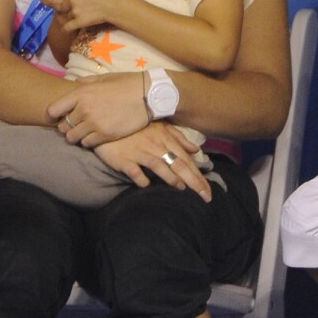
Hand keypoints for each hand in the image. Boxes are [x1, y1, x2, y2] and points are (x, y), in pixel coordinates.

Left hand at [48, 72, 148, 146]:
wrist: (148, 95)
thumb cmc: (126, 83)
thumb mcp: (103, 78)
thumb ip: (85, 82)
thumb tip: (74, 84)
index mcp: (81, 93)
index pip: (53, 110)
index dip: (52, 115)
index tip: (57, 117)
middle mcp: (84, 110)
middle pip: (63, 126)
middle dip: (67, 126)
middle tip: (75, 125)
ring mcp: (94, 124)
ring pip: (73, 138)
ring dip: (77, 136)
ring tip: (85, 132)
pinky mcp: (105, 135)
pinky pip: (87, 144)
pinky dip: (89, 141)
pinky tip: (96, 135)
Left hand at [57, 0, 129, 32]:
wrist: (114, 5)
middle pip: (62, 5)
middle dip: (67, 8)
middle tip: (76, 10)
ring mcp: (75, 11)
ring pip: (66, 16)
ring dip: (71, 17)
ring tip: (83, 17)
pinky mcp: (79, 21)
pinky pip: (67, 27)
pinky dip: (69, 28)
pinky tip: (74, 27)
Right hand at [92, 122, 211, 201]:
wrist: (109, 121)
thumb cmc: (137, 127)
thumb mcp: (160, 127)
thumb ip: (178, 138)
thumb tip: (196, 150)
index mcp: (166, 138)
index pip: (186, 159)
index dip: (198, 175)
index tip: (208, 191)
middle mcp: (155, 145)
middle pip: (178, 164)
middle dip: (193, 180)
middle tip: (205, 197)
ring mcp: (139, 152)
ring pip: (158, 165)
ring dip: (171, 177)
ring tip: (181, 188)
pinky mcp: (123, 159)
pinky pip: (133, 170)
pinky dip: (140, 178)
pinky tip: (146, 185)